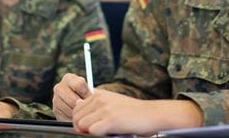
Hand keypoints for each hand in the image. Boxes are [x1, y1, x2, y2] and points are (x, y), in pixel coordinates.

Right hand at [52, 73, 91, 120]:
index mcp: (69, 78)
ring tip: (81, 111)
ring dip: (77, 112)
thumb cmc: (84, 96)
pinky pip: (65, 116)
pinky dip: (71, 117)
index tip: (90, 98)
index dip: (87, 93)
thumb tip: (90, 100)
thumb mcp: (88, 91)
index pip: (79, 84)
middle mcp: (59, 87)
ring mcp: (55, 98)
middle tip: (86, 107)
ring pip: (69, 109)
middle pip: (72, 99)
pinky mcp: (55, 109)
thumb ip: (89, 93)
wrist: (77, 104)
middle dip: (81, 105)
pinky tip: (74, 114)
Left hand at [72, 90, 202, 135]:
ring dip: (90, 132)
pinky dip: (98, 135)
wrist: (152, 114)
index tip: (88, 127)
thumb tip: (78, 109)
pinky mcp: (111, 120)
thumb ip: (96, 106)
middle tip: (96, 131)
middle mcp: (100, 99)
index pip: (76, 109)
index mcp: (99, 94)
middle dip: (82, 128)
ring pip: (82, 125)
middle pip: (76, 117)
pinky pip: (92, 131)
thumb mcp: (113, 103)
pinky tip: (109, 133)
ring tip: (104, 131)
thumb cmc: (134, 112)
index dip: (80, 120)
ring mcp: (105, 109)